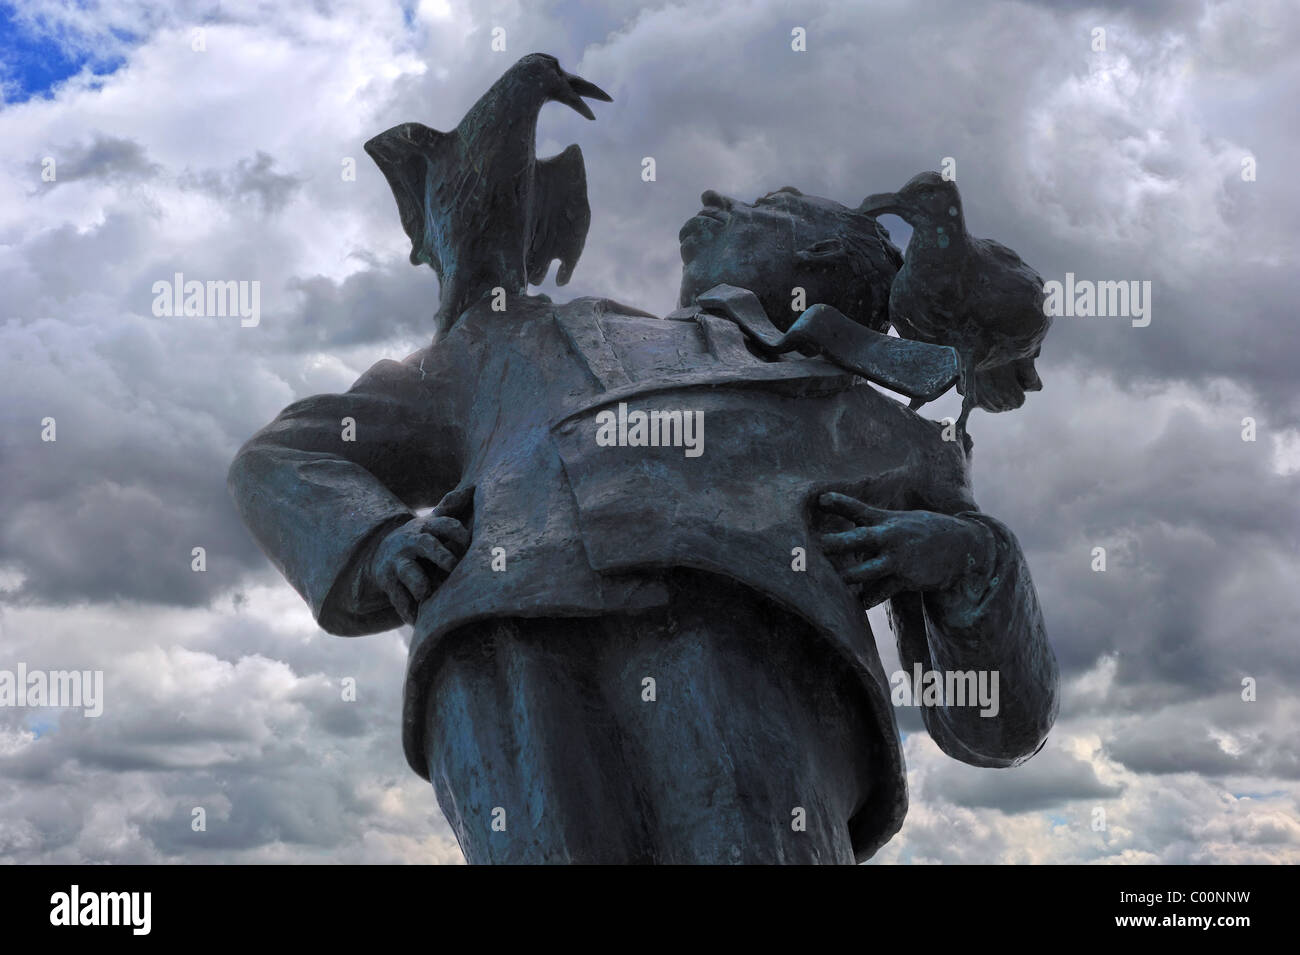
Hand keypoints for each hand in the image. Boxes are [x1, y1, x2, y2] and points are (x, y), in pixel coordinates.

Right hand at [369, 486, 473, 624]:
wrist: (381, 553)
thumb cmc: (420, 538)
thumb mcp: (432, 522)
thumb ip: (451, 507)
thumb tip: (473, 487)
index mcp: (427, 527)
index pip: (445, 524)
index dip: (458, 532)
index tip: (470, 544)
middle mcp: (412, 542)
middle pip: (427, 545)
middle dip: (441, 555)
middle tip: (453, 567)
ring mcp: (398, 563)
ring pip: (409, 573)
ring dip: (420, 584)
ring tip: (429, 594)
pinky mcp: (389, 583)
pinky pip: (398, 599)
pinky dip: (408, 612)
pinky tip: (419, 622)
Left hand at [817, 492, 993, 604]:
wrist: (961, 547)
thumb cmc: (922, 531)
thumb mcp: (898, 520)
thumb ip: (870, 521)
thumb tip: (848, 520)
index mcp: (886, 521)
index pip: (859, 509)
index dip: (840, 503)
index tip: (821, 499)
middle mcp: (890, 538)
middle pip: (859, 539)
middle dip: (838, 543)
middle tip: (818, 545)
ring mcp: (898, 560)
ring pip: (867, 571)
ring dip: (849, 576)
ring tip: (831, 581)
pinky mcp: (906, 579)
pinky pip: (881, 591)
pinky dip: (868, 598)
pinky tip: (857, 603)